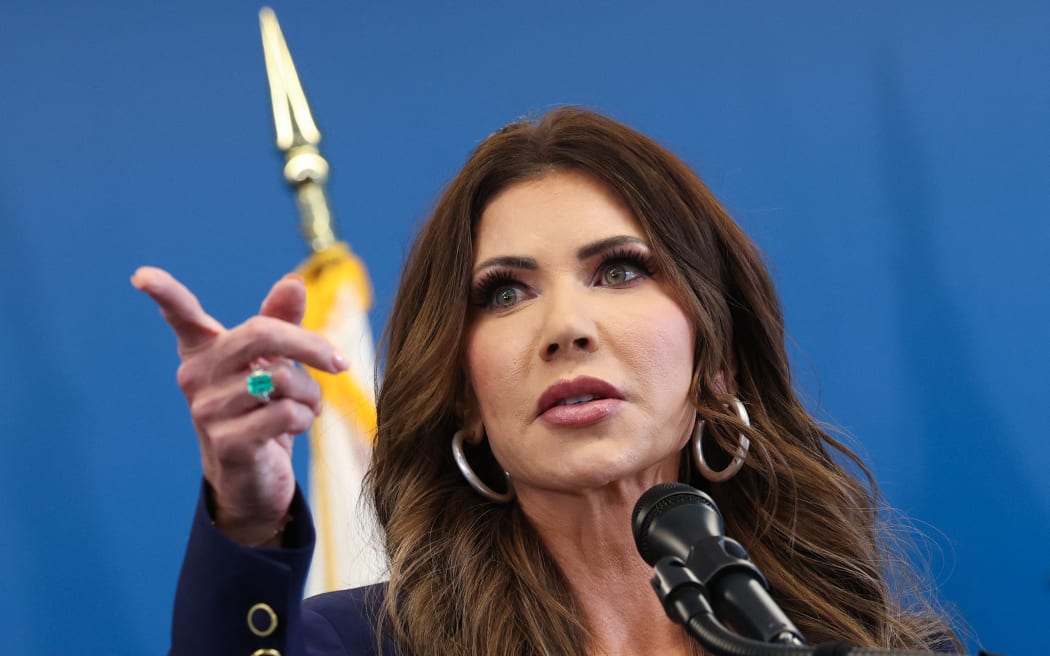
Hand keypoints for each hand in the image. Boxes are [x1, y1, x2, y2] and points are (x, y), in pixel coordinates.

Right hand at [132, 267, 347, 544]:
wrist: (256, 477)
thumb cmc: (263, 410)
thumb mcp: (273, 365)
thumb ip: (281, 322)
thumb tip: (292, 283)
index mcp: (205, 351)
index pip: (180, 315)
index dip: (164, 293)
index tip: (141, 276)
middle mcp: (197, 376)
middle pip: (261, 334)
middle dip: (310, 345)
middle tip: (339, 362)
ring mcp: (207, 410)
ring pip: (283, 379)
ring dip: (311, 395)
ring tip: (304, 408)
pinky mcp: (227, 442)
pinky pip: (286, 413)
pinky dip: (306, 419)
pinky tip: (296, 429)